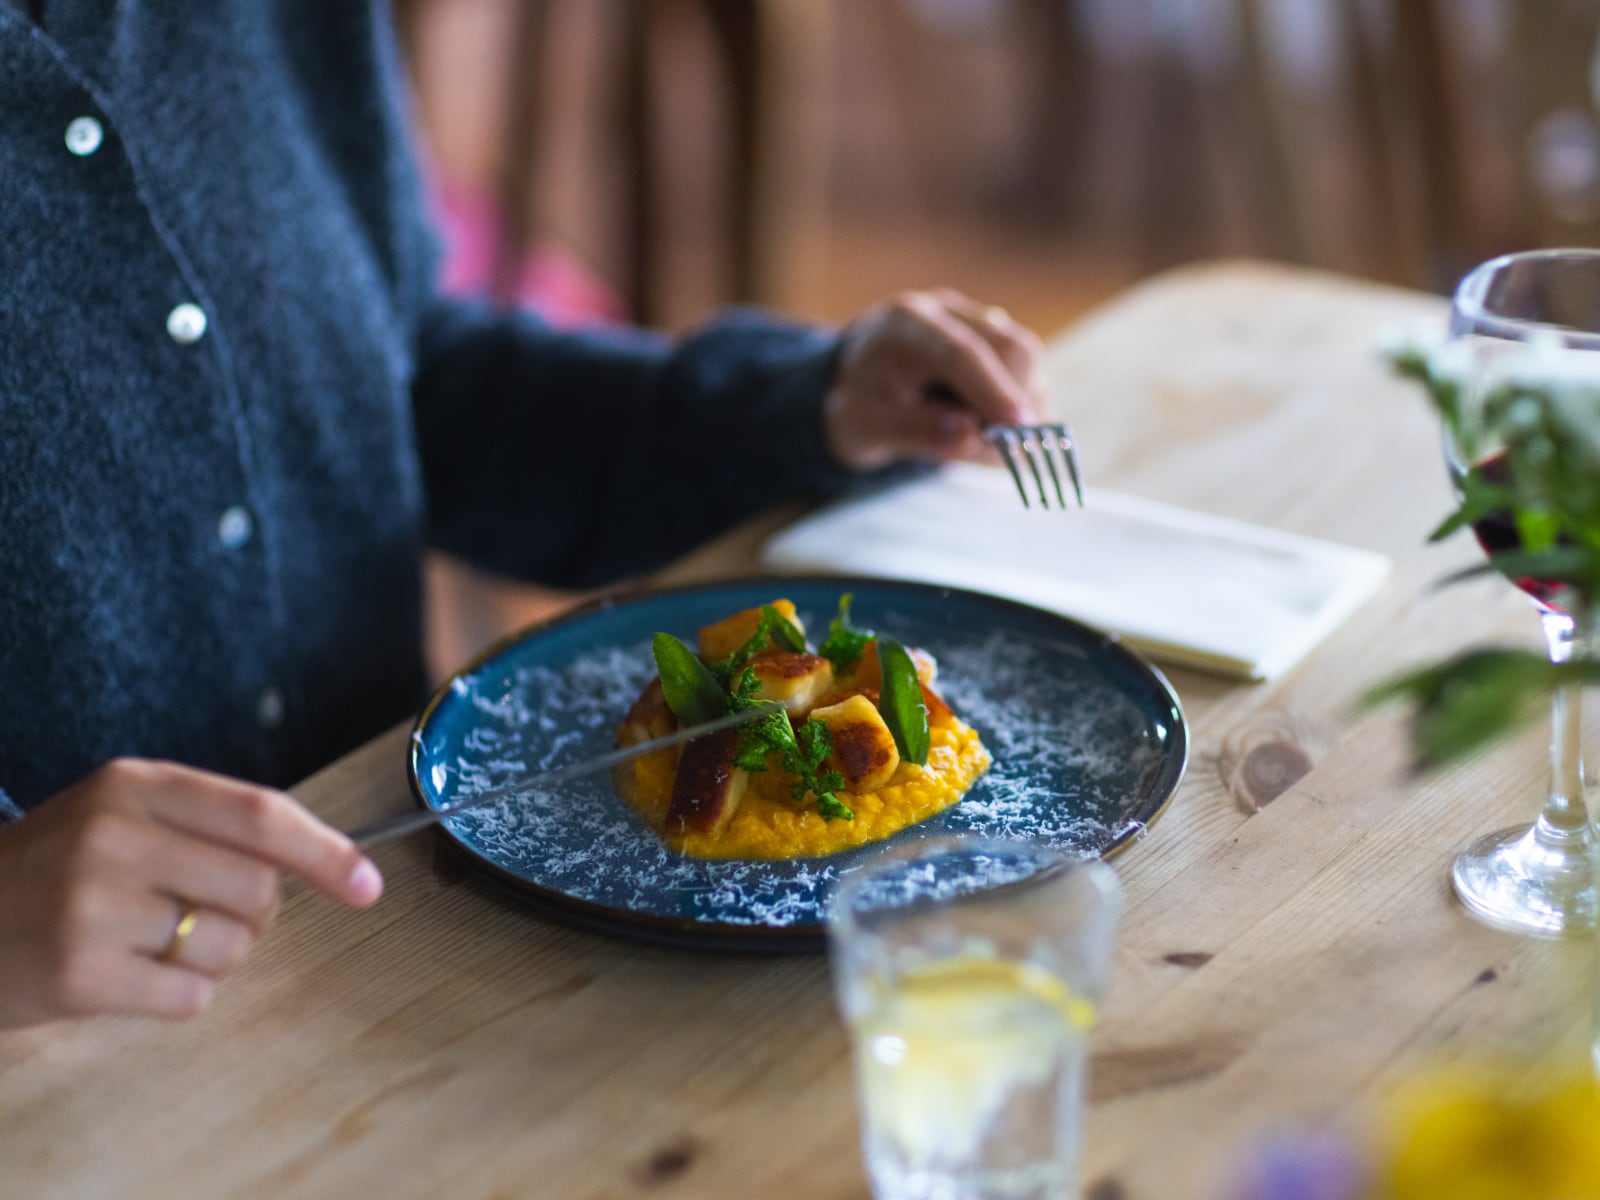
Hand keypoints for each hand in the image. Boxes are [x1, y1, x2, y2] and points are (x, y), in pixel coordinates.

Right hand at [0, 759, 382, 1027]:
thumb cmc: (60, 866)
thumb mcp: (125, 813)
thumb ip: (214, 824)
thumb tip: (330, 862)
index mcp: (138, 784)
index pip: (262, 814)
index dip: (327, 852)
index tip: (368, 884)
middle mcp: (116, 834)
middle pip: (257, 887)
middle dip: (253, 912)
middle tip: (197, 911)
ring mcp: (93, 904)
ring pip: (229, 945)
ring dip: (212, 955)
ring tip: (150, 940)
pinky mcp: (79, 972)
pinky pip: (190, 995)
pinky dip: (178, 994)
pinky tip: (128, 974)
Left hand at [822, 288, 1047, 470]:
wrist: (858, 384)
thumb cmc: (859, 406)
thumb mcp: (864, 428)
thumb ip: (913, 431)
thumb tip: (969, 436)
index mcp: (906, 323)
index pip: (961, 352)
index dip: (994, 392)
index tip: (1019, 431)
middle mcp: (948, 311)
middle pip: (1010, 347)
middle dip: (1011, 402)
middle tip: (988, 450)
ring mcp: (978, 320)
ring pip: (1027, 362)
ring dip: (1015, 408)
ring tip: (973, 441)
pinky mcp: (998, 340)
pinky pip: (1028, 374)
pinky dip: (1015, 407)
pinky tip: (983, 426)